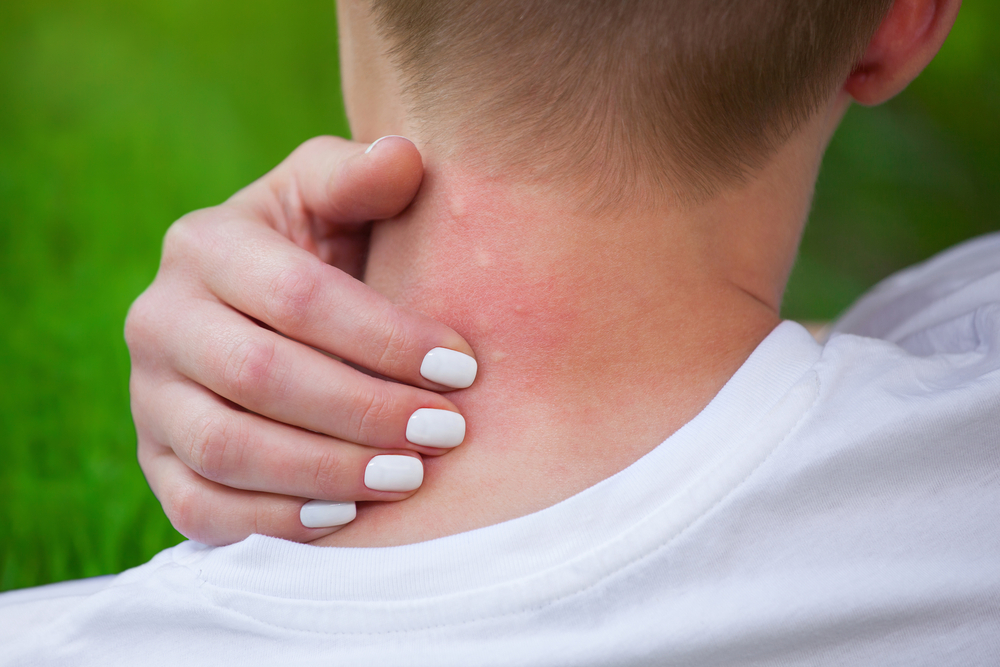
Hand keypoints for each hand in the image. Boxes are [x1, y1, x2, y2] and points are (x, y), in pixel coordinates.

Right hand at [125, 136, 476, 545]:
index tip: (463, 368)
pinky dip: (274, 520)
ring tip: (410, 478)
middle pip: (262, 377)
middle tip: (446, 433)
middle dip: (365, 411)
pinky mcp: (155, 459)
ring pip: (229, 449)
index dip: (385, 338)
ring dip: (328, 471)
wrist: (261, 312)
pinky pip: (200, 506)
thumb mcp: (330, 199)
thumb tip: (403, 158)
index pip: (297, 297)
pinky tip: (347, 517)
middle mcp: (159, 319)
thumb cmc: (316, 249)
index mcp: (204, 246)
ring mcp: (148, 396)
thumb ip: (358, 176)